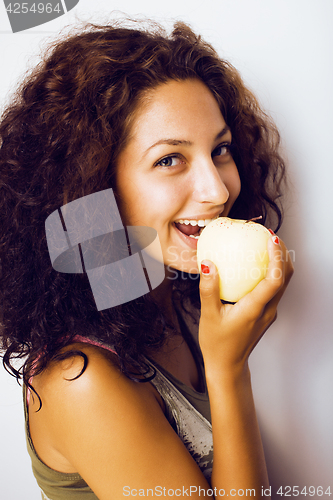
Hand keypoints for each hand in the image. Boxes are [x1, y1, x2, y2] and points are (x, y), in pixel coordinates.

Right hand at [198, 234, 293, 373]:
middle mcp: (267, 310)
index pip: (274, 279)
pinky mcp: (265, 313)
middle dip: (283, 254)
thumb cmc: (217, 344)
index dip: (277, 257)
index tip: (272, 239)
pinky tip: (255, 265)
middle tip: (271, 236)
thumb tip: (208, 264)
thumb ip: (209, 288)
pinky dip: (270, 273)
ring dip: (279, 263)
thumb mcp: (208, 315)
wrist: (227, 366)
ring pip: (282, 283)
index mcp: (255, 309)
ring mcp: (269, 312)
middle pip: (286, 278)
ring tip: (266, 246)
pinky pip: (273, 289)